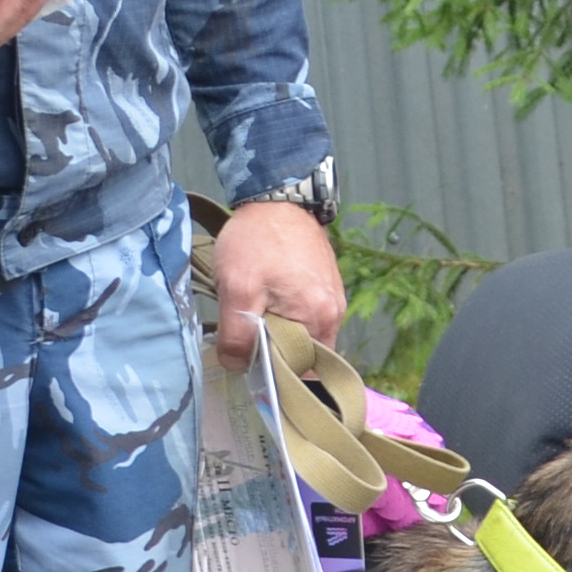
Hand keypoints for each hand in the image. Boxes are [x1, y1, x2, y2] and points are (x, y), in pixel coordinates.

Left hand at [209, 200, 346, 362]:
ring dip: (278, 334)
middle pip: (303, 356)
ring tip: (255, 315)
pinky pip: (307, 318)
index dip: (271, 374)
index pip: (300, 372)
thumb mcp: (237, 288)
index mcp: (318, 319)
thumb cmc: (258, 240)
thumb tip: (238, 367)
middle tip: (246, 336)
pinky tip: (267, 301)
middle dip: (275, 353)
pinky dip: (286, 317)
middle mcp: (334, 314)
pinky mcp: (326, 288)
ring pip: (303, 337)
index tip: (247, 363)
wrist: (277, 197)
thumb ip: (237, 335)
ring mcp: (333, 300)